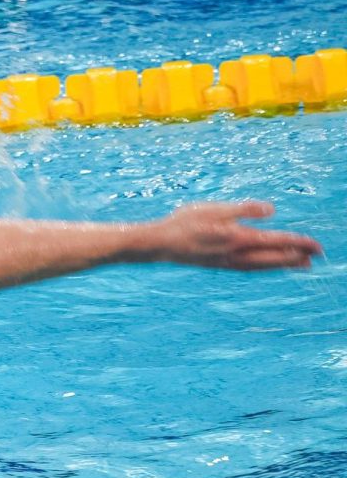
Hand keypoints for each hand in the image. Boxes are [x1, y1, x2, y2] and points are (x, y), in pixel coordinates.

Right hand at [149, 201, 322, 270]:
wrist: (160, 244)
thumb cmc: (184, 222)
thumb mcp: (214, 209)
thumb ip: (244, 209)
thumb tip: (271, 211)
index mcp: (238, 238)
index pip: (276, 241)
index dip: (298, 243)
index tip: (316, 245)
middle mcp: (237, 254)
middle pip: (275, 258)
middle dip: (297, 256)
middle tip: (317, 255)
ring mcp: (229, 262)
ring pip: (264, 266)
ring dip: (285, 264)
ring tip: (302, 264)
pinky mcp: (221, 264)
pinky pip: (252, 268)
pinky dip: (267, 267)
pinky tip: (269, 265)